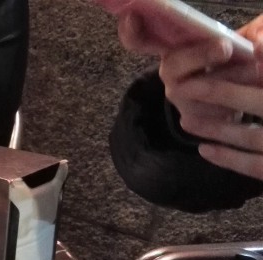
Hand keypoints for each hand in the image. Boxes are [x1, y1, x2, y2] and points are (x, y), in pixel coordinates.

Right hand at [119, 12, 262, 179]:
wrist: (235, 99)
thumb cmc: (229, 64)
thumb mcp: (226, 43)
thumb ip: (233, 37)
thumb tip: (258, 38)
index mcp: (173, 47)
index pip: (140, 40)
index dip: (131, 31)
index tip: (131, 17)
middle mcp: (170, 72)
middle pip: (172, 65)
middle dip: (198, 55)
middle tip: (225, 48)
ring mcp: (179, 97)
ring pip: (193, 90)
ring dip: (227, 78)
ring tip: (255, 69)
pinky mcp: (192, 119)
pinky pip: (208, 112)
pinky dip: (232, 101)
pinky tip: (251, 87)